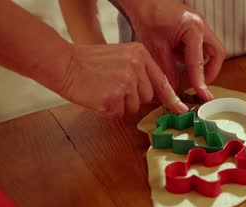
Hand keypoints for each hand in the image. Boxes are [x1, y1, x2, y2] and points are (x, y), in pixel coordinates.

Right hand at [57, 43, 188, 116]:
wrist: (63, 64)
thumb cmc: (89, 62)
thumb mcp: (121, 57)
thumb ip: (139, 71)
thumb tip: (155, 94)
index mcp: (140, 54)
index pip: (161, 81)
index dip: (172, 98)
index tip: (181, 109)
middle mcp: (136, 67)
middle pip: (147, 96)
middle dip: (133, 98)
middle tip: (113, 87)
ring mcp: (126, 83)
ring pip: (134, 106)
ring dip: (120, 104)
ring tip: (104, 89)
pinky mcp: (114, 98)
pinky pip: (119, 112)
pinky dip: (109, 109)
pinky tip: (98, 96)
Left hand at [121, 0, 225, 101]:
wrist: (144, 0)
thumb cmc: (148, 17)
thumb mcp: (157, 48)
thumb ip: (168, 71)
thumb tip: (175, 91)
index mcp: (193, 28)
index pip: (199, 62)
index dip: (200, 81)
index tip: (203, 95)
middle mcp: (202, 25)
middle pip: (217, 53)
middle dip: (211, 70)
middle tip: (201, 83)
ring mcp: (201, 25)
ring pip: (211, 49)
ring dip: (201, 62)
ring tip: (184, 67)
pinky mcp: (196, 26)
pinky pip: (201, 45)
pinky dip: (193, 54)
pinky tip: (178, 56)